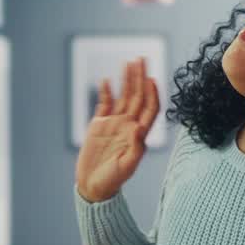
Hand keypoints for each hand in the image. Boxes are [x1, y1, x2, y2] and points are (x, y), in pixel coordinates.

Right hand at [75, 58, 158, 202]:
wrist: (93, 186)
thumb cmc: (112, 180)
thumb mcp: (126, 166)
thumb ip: (135, 148)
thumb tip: (139, 127)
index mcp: (138, 134)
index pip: (149, 108)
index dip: (152, 93)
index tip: (151, 78)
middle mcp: (128, 125)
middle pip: (137, 96)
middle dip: (140, 77)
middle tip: (141, 58)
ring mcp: (113, 124)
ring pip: (123, 96)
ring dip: (127, 79)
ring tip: (129, 62)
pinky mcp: (98, 125)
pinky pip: (104, 104)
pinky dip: (106, 92)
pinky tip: (106, 79)